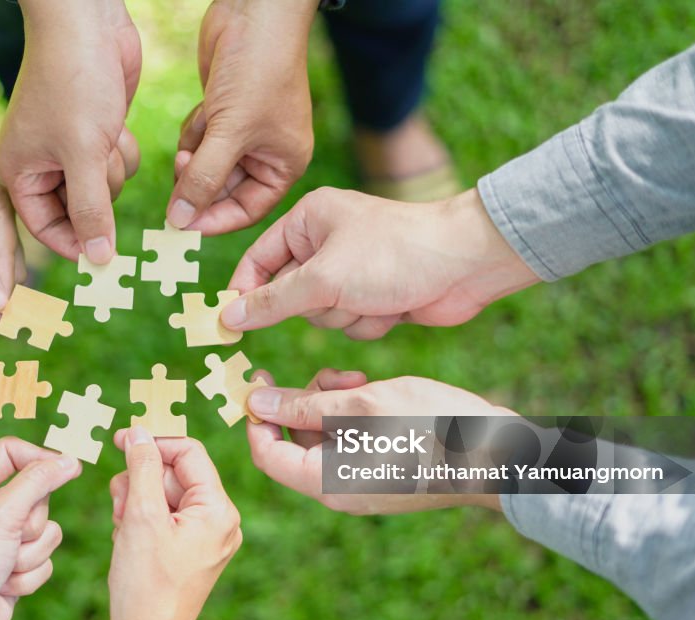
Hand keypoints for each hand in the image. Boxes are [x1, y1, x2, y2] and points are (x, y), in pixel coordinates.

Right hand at [0, 0, 140, 262]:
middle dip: (98, 192)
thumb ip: (92, 210)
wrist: (89, 23)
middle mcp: (43, 162)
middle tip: (100, 162)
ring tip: (106, 136)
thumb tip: (99, 259)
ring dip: (114, 169)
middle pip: (79, 210)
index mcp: (22, 170)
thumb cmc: (75, 83)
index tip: (102, 254)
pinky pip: (118, 164)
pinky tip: (117, 125)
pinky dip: (124, 151)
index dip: (73, 242)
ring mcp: (71, 147)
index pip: (44, 226)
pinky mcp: (97, 132)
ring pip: (104, 188)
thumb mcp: (84, 154)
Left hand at [0, 438, 80, 619]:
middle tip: (10, 539)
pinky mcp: (13, 565)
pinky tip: (4, 587)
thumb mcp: (0, 517)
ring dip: (30, 554)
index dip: (40, 459)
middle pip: (37, 495)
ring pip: (46, 530)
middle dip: (31, 524)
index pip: (11, 452)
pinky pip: (44, 559)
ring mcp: (0, 539)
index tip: (68, 468)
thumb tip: (68, 460)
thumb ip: (37, 482)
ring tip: (2, 569)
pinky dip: (29, 575)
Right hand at [108, 427, 241, 619]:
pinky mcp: (190, 549)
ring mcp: (206, 536)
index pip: (189, 452)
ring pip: (165, 493)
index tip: (121, 439)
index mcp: (218, 510)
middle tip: (119, 501)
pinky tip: (127, 535)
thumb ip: (141, 467)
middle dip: (141, 480)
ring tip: (122, 523)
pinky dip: (142, 518)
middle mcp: (220, 520)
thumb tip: (139, 432)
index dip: (154, 442)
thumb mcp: (141, 516)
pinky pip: (165, 515)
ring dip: (137, 499)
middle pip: (176, 472)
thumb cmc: (146, 583)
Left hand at [167, 0, 315, 233]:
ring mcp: (243, 132)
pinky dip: (194, 132)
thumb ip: (203, 179)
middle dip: (199, 181)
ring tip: (196, 135)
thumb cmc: (258, 71)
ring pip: (206, 165)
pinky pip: (200, 140)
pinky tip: (202, 112)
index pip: (246, 210)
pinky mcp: (223, 113)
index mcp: (284, 164)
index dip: (214, 219)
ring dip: (195, 154)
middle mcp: (266, 153)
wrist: (254, 13)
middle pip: (222, 189)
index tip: (182, 223)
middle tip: (180, 172)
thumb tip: (180, 220)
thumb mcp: (229, 132)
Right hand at [222, 187, 539, 338]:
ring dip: (345, 316)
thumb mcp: (323, 279)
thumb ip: (273, 301)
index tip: (231, 323)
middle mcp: (325, 242)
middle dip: (316, 305)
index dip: (245, 291)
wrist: (465, 264)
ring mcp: (351, 270)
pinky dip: (369, 322)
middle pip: (288, 294)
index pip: (257, 259)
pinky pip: (349, 324)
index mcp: (308, 219)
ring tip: (373, 296)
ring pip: (320, 315)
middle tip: (339, 294)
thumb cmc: (393, 255)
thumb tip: (229, 316)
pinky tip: (392, 307)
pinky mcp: (373, 295)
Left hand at [245, 368, 508, 513]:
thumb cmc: (432, 427)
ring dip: (331, 403)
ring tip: (359, 380)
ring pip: (324, 439)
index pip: (266, 454)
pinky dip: (353, 415)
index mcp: (327, 483)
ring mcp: (362, 486)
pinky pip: (350, 444)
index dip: (257, 417)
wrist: (499, 455)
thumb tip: (256, 403)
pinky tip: (375, 392)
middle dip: (304, 403)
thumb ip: (306, 404)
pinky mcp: (383, 474)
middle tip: (333, 376)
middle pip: (295, 445)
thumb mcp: (363, 403)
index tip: (260, 379)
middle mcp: (339, 492)